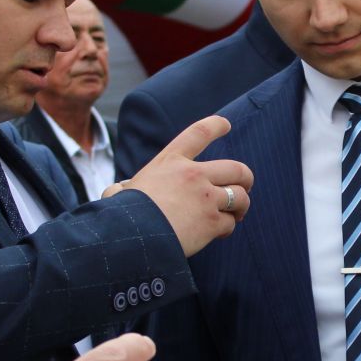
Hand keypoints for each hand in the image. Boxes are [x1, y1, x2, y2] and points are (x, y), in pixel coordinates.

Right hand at [121, 115, 255, 253]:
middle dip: (246, 178)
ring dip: (241, 207)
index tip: (226, 124)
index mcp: (171, 161)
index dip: (215, 126)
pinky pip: (230, 223)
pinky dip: (227, 228)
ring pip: (240, 197)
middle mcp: (193, 174)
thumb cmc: (122, 215)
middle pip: (236, 168)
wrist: (133, 237)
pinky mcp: (212, 221)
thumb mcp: (122, 190)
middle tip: (245, 186)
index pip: (199, 133)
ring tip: (237, 215)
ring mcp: (205, 197)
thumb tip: (115, 193)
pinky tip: (218, 233)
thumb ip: (124, 188)